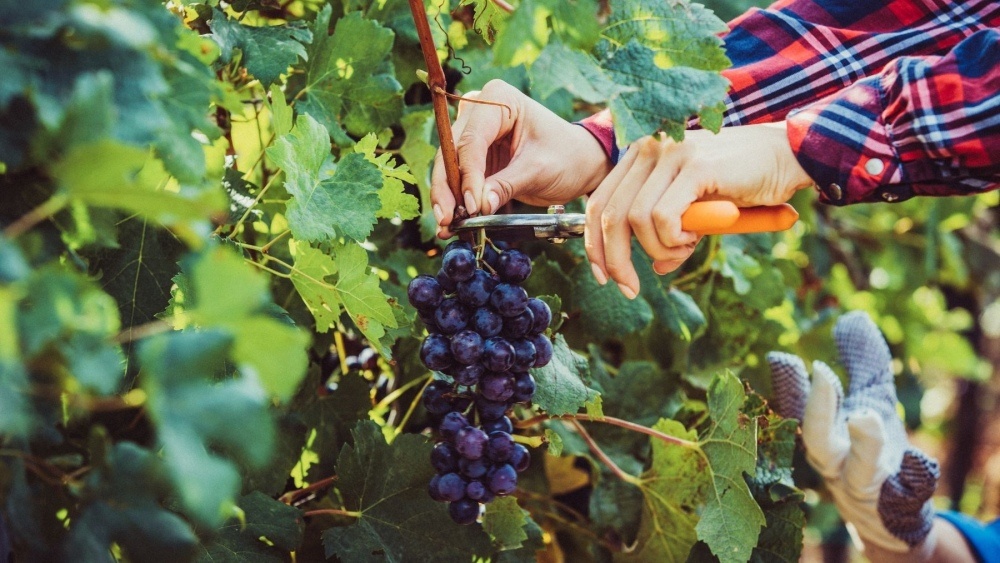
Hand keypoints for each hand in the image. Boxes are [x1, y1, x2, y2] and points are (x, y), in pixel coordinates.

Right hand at [430, 80, 612, 237]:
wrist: (579, 163)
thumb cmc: (567, 156)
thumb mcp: (540, 170)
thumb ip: (507, 185)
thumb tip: (478, 206)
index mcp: (499, 99)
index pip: (472, 139)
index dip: (467, 175)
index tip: (471, 205)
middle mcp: (480, 111)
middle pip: (452, 151)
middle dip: (448, 188)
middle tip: (446, 219)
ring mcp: (474, 132)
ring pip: (449, 166)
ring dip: (446, 197)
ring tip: (446, 225)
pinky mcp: (475, 155)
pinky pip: (458, 178)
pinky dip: (455, 199)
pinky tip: (451, 222)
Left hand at [584, 122, 812, 297]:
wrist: (788, 158)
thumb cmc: (744, 184)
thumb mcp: (698, 213)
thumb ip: (671, 232)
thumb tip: (656, 268)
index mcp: (641, 155)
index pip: (599, 202)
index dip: (594, 244)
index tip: (604, 276)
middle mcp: (649, 148)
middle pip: (608, 213)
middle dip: (615, 260)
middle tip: (630, 288)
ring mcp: (670, 153)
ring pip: (636, 218)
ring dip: (658, 248)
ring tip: (687, 246)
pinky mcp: (695, 166)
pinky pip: (663, 217)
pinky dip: (674, 239)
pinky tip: (695, 236)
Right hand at [766, 312, 939, 556]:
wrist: (893, 515)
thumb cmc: (874, 452)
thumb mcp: (871, 402)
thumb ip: (862, 363)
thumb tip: (851, 316)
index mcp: (825, 436)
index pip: (799, 409)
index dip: (790, 385)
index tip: (782, 357)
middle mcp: (837, 464)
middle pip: (819, 442)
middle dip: (817, 409)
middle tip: (821, 373)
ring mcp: (867, 488)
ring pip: (858, 472)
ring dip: (862, 445)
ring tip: (866, 417)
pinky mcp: (901, 505)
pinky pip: (907, 495)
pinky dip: (913, 478)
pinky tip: (921, 460)